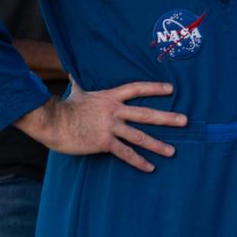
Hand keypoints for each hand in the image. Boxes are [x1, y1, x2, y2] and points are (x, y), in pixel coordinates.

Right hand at [16, 79, 185, 172]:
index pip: (136, 89)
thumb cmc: (64, 107)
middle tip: (185, 121)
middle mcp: (113, 111)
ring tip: (173, 151)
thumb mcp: (77, 91)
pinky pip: (125, 153)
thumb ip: (80, 81)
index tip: (171, 89)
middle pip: (146, 114)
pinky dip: (139, 161)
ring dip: (158, 145)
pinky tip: (150, 167)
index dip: (154, 88)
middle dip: (167, 118)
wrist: (52, 122)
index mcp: (110, 97)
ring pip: (139, 137)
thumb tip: (73, 68)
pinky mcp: (104, 143)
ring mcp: (110, 127)